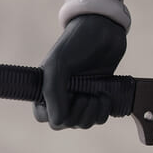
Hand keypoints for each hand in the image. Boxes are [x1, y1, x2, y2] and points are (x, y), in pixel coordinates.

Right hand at [34, 14, 127, 128]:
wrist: (103, 28)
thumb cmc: (76, 42)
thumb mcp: (58, 65)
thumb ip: (54, 93)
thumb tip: (58, 122)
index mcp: (46, 89)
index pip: (48, 119)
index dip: (61, 117)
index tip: (71, 99)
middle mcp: (63, 95)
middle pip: (69, 123)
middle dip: (80, 114)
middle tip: (87, 96)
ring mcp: (81, 96)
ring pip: (85, 122)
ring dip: (93, 113)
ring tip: (98, 96)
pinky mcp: (98, 95)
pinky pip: (99, 116)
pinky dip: (103, 110)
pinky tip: (105, 95)